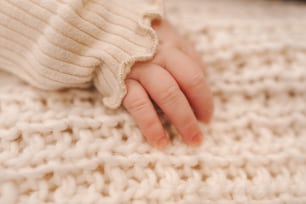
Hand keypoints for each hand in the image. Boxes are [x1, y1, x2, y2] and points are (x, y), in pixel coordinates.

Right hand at [123, 20, 213, 147]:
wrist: (102, 36)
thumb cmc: (139, 44)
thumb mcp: (165, 40)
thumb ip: (184, 58)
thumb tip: (201, 83)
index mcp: (172, 45)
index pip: (195, 73)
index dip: (204, 98)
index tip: (206, 117)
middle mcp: (158, 54)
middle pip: (186, 82)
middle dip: (197, 111)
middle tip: (200, 136)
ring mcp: (139, 67)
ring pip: (167, 93)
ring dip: (182, 119)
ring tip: (189, 140)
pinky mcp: (120, 82)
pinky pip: (139, 105)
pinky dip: (151, 125)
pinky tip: (159, 141)